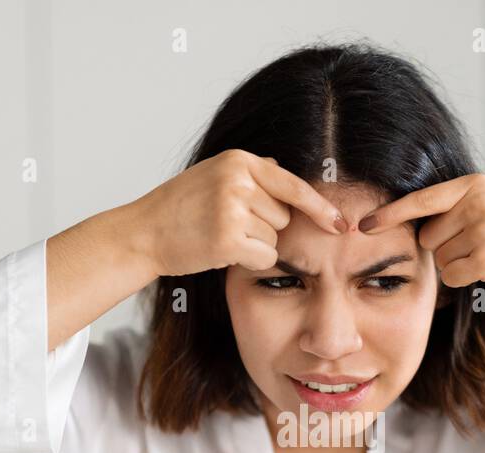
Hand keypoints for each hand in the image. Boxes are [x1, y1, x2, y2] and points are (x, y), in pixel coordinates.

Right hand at [126, 149, 346, 276]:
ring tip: (220, 235)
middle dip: (265, 227)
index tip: (341, 223)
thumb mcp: (213, 175)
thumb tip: (283, 166)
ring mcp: (232, 208)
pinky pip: (264, 257)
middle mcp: (238, 180)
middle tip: (227, 225)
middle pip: (285, 216)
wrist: (143, 233)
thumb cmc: (180, 209)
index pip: (293, 184)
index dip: (320, 207)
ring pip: (275, 239)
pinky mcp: (227, 238)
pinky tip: (222, 252)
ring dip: (255, 245)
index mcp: (238, 161)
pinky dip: (249, 261)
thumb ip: (250, 173)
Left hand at [359, 174, 484, 374]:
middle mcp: (477, 203)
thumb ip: (458, 208)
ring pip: (440, 259)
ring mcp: (484, 229)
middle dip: (445, 248)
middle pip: (428, 236)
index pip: (421, 200)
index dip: (389, 214)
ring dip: (458, 264)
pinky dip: (465, 280)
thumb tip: (414, 227)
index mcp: (475, 185)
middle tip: (480, 246)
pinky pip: (452, 276)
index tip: (362, 225)